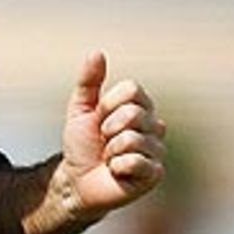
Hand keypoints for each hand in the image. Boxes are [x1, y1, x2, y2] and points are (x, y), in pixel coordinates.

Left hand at [56, 51, 165, 219]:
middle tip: (103, 142)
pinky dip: (118, 166)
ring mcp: (157, 150)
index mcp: (140, 107)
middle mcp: (154, 126)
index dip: (108, 105)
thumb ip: (88, 82)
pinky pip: (136, 161)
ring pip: (132, 139)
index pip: (132, 90)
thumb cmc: (81, 146)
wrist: (77, 181)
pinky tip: (117, 172)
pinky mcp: (154, 174)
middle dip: (107, 129)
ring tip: (109, 159)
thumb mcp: (80, 110)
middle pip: (133, 113)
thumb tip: (97, 53)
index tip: (99, 119)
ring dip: (110, 151)